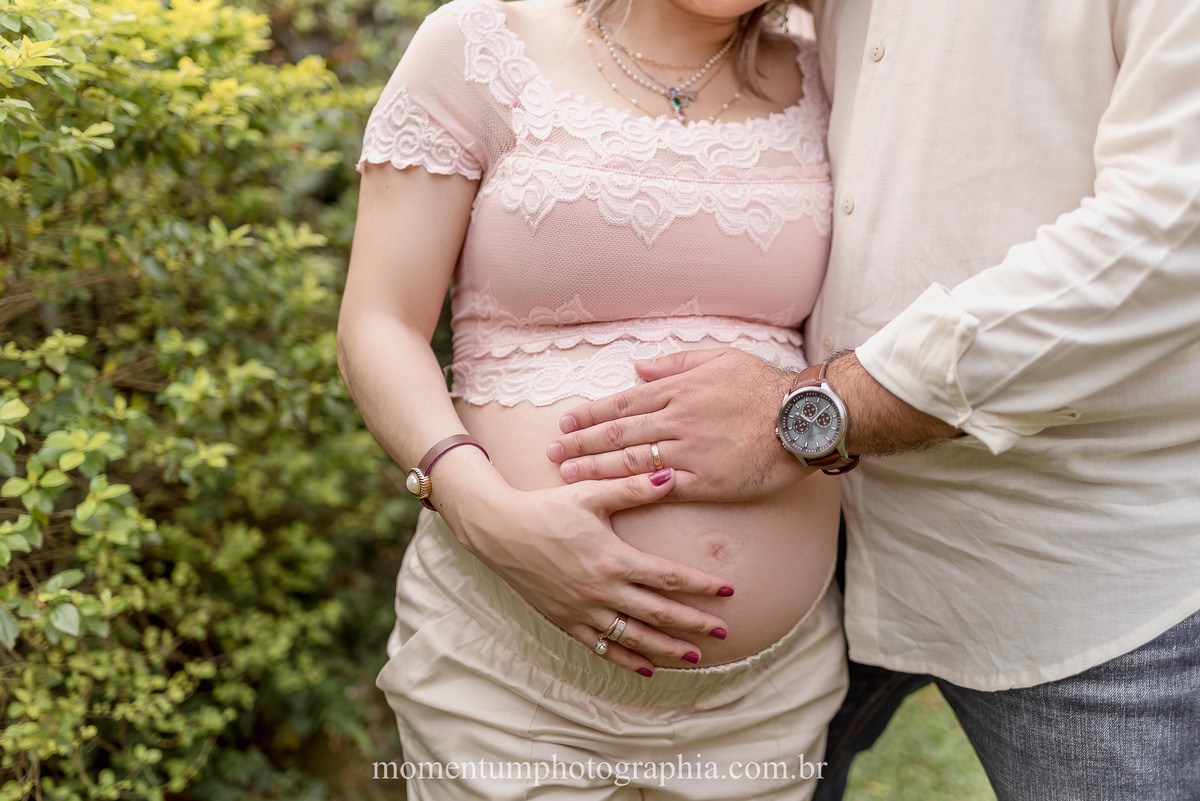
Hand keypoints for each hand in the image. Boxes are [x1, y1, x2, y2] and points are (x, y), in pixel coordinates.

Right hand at [440, 468, 735, 675]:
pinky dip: (627, 659)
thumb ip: (633, 488)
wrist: (499, 531)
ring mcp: (583, 610)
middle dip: (694, 623)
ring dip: (668, 648)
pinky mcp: (566, 621)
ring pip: (634, 637)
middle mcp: (601, 590)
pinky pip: (602, 647)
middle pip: (658, 613)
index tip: (727, 591)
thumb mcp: (590, 494)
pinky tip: (648, 668)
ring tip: (696, 657)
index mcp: (612, 558)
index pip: (667, 577)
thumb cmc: (546, 508)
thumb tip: (671, 476)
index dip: (700, 585)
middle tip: (724, 631)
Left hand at [547, 348, 812, 501]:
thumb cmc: (763, 387)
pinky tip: (607, 497)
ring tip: (566, 474)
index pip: (622, 402)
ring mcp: (688, 451)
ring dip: (593, 468)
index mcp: (678, 390)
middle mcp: (676, 419)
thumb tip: (638, 367)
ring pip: (629, 460)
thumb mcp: (720, 358)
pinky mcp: (704, 481)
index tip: (565, 421)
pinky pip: (659, 488)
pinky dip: (630, 491)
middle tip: (551, 451)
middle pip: (617, 433)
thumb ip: (675, 363)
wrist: (802, 419)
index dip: (590, 413)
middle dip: (580, 442)